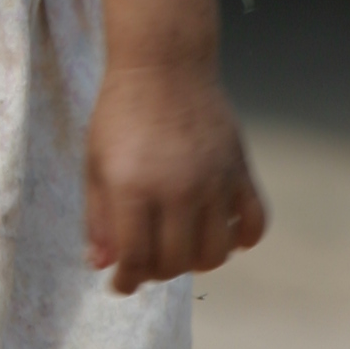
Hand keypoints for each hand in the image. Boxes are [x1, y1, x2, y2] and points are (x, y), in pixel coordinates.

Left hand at [84, 59, 266, 293]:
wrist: (163, 64)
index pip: (136, 257)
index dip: (127, 280)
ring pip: (216, 253)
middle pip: (176, 262)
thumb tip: (103, 265)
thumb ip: (98, 216)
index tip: (122, 284)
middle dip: (158, 272)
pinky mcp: (239, 169)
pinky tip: (224, 236)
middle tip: (148, 262)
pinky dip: (242, 240)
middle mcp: (176, 188)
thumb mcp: (96, 162)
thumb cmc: (121, 112)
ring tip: (182, 249)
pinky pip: (253, 222)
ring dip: (197, 262)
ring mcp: (213, 180)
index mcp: (132, 187)